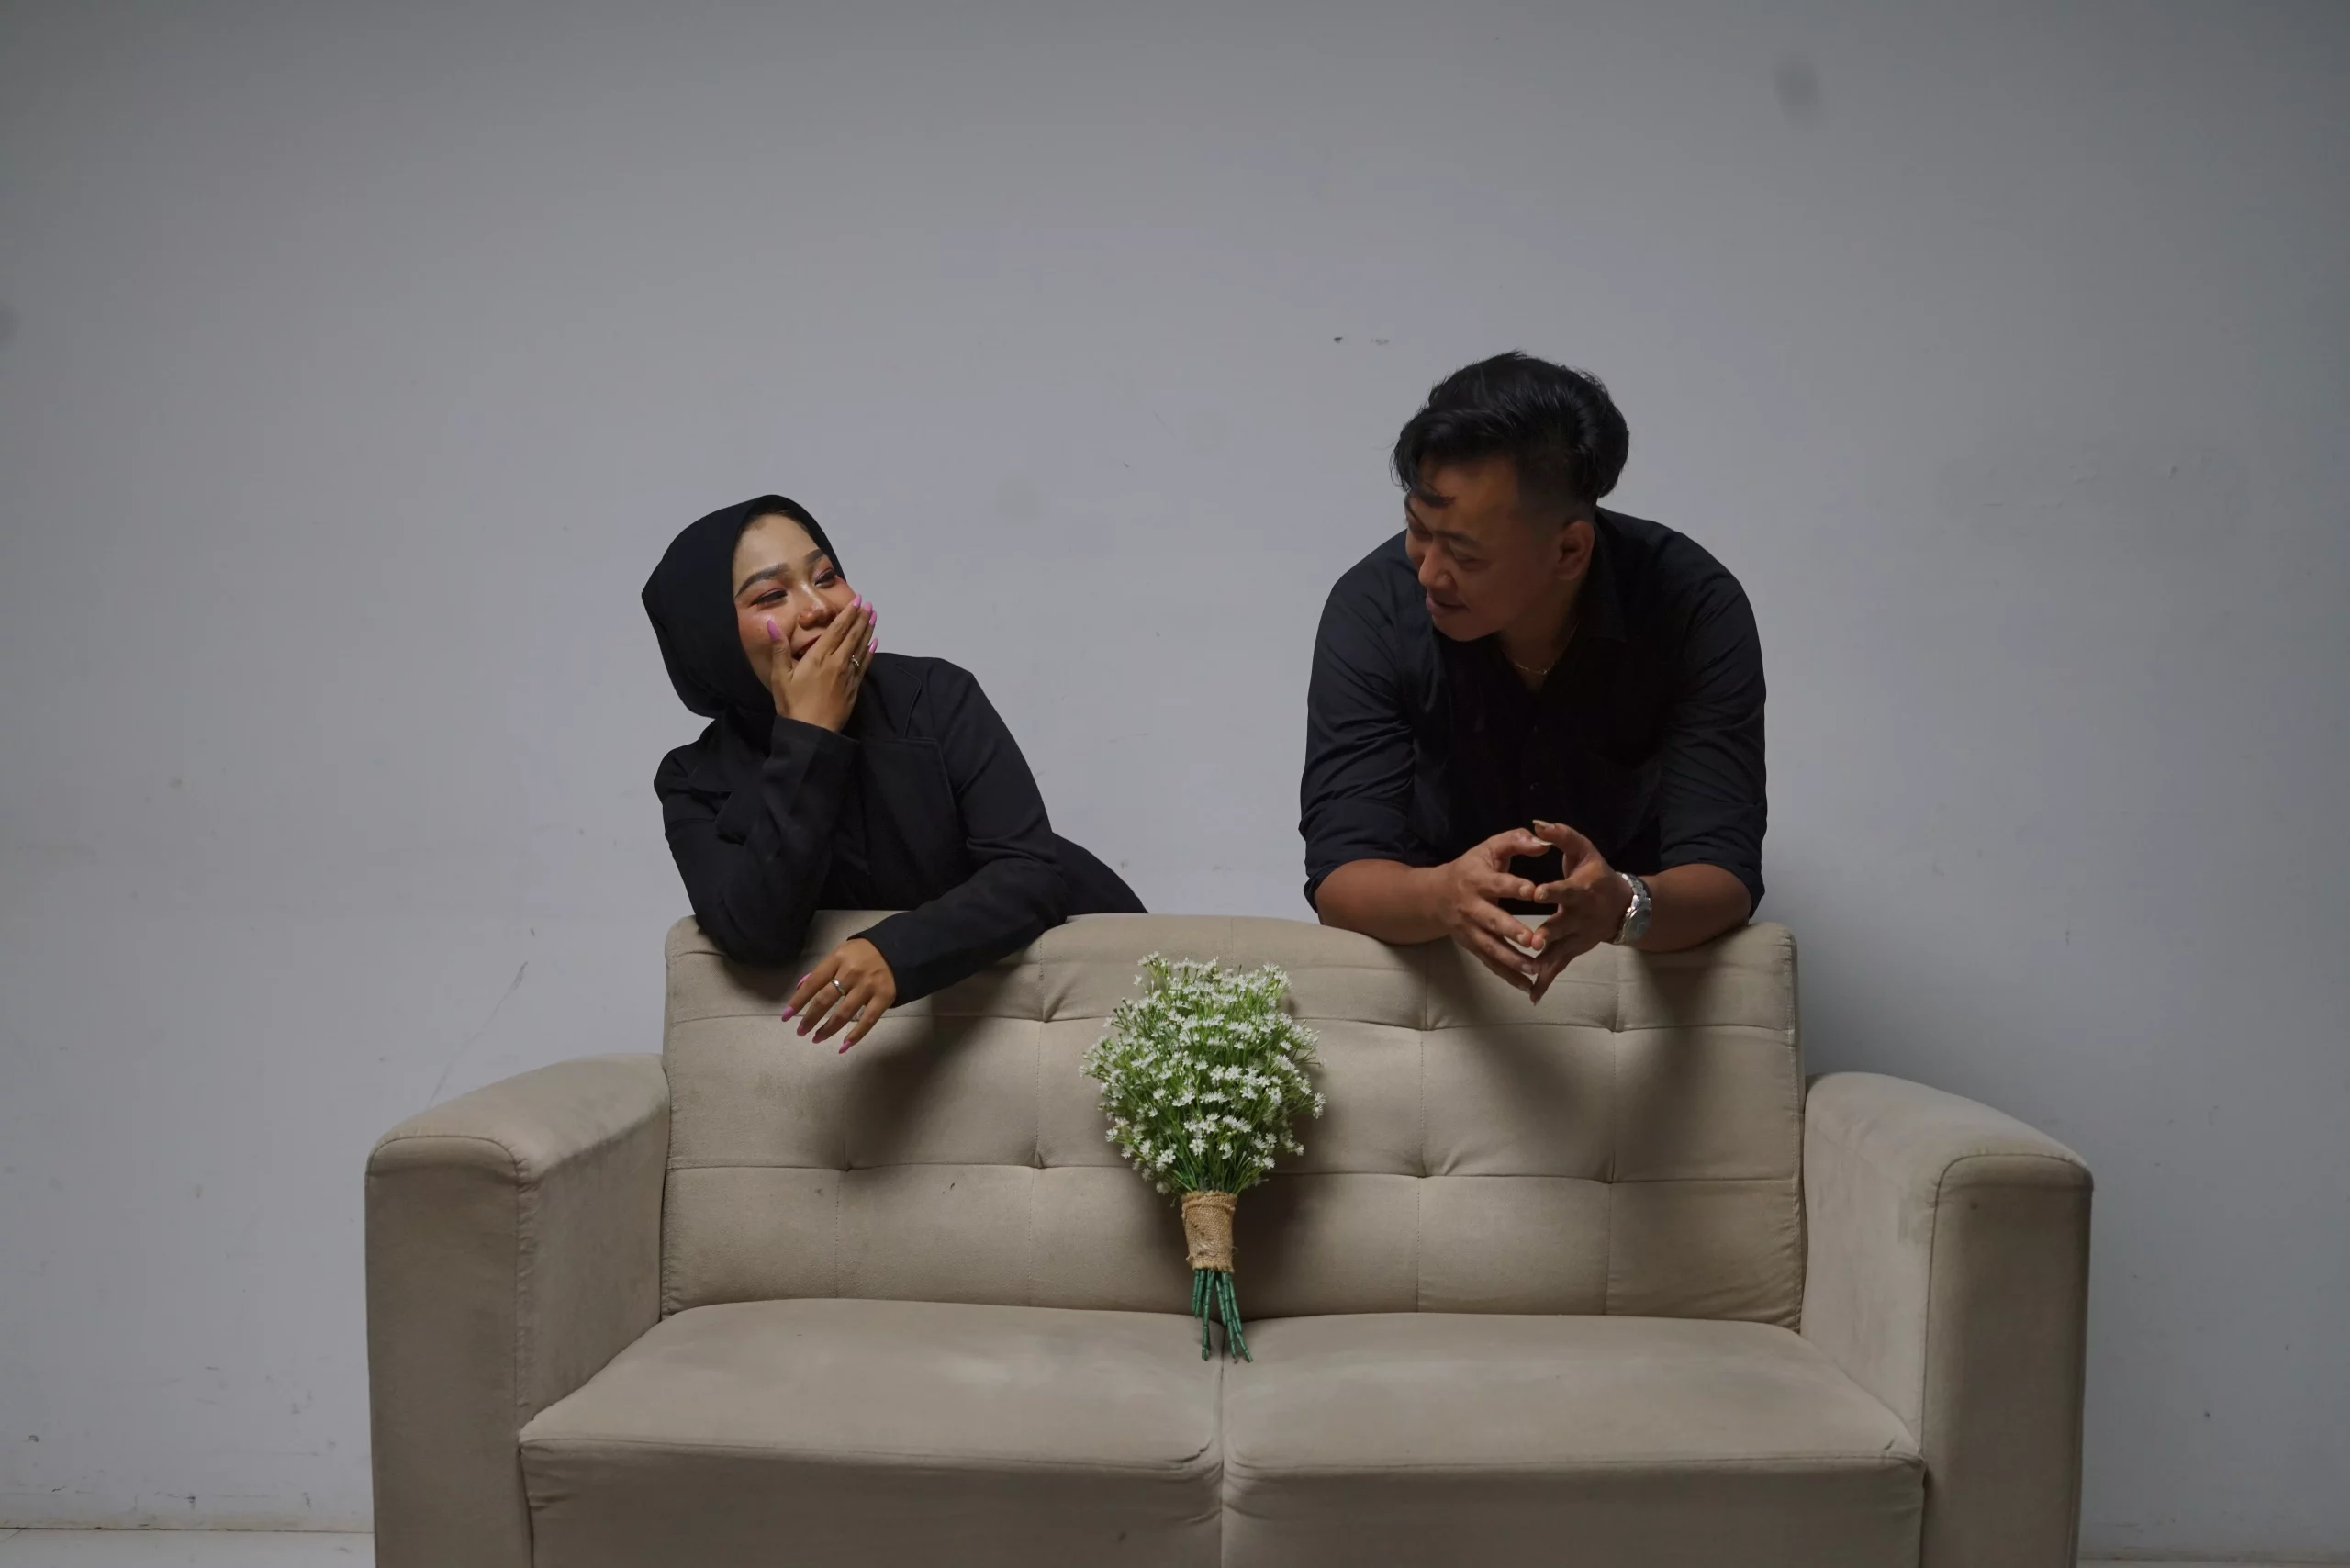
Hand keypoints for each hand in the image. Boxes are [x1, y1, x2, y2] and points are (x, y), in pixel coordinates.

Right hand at [764, 597, 877, 730]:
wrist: (813, 732)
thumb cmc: (793, 704)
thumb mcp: (780, 676)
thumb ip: (779, 649)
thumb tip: (772, 624)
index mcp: (819, 656)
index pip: (837, 629)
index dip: (848, 614)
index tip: (857, 601)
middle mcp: (838, 662)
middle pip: (852, 635)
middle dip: (861, 618)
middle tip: (869, 604)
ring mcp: (848, 675)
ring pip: (861, 648)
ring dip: (868, 631)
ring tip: (874, 618)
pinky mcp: (854, 688)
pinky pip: (864, 665)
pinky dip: (870, 653)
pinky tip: (874, 645)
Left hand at [783, 938, 897, 1052]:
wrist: (898, 948)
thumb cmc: (863, 953)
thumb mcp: (840, 952)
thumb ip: (822, 970)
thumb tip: (799, 988)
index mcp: (838, 959)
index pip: (813, 982)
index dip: (798, 1001)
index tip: (786, 1017)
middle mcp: (851, 972)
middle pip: (826, 999)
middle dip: (810, 1018)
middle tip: (801, 1032)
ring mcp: (869, 986)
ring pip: (844, 1013)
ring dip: (828, 1029)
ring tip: (817, 1039)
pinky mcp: (884, 997)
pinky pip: (868, 1021)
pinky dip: (855, 1036)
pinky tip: (843, 1046)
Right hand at [1431, 828, 1551, 992]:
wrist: (1435, 896)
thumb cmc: (1471, 868)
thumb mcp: (1489, 848)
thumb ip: (1516, 842)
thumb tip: (1544, 843)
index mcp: (1477, 880)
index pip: (1498, 884)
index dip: (1515, 887)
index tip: (1534, 891)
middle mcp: (1471, 906)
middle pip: (1492, 920)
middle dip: (1512, 931)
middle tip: (1533, 940)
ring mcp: (1470, 930)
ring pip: (1491, 947)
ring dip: (1512, 960)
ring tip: (1535, 969)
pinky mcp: (1472, 945)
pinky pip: (1490, 963)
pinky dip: (1507, 976)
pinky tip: (1527, 985)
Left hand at [1524, 820, 1633, 1001]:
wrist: (1622, 905)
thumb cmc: (1596, 872)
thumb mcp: (1584, 850)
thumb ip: (1561, 836)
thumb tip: (1537, 823)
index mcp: (1583, 890)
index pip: (1566, 890)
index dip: (1553, 891)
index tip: (1536, 892)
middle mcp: (1582, 916)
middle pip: (1563, 925)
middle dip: (1549, 932)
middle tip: (1533, 939)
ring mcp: (1579, 936)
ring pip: (1560, 950)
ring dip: (1545, 961)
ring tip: (1528, 970)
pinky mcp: (1574, 950)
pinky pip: (1559, 967)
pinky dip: (1546, 981)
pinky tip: (1532, 995)